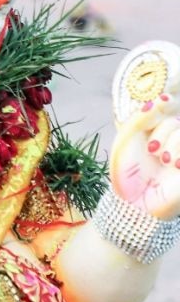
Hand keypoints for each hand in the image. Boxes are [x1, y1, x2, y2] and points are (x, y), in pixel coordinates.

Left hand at [112, 98, 179, 221]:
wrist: (133, 203)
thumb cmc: (127, 172)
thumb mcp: (128, 139)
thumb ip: (142, 116)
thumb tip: (160, 99)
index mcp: (155, 132)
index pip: (166, 108)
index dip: (165, 103)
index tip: (163, 100)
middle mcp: (172, 142)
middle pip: (174, 121)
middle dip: (163, 131)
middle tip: (152, 151)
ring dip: (173, 143)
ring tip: (162, 160)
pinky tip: (175, 165)